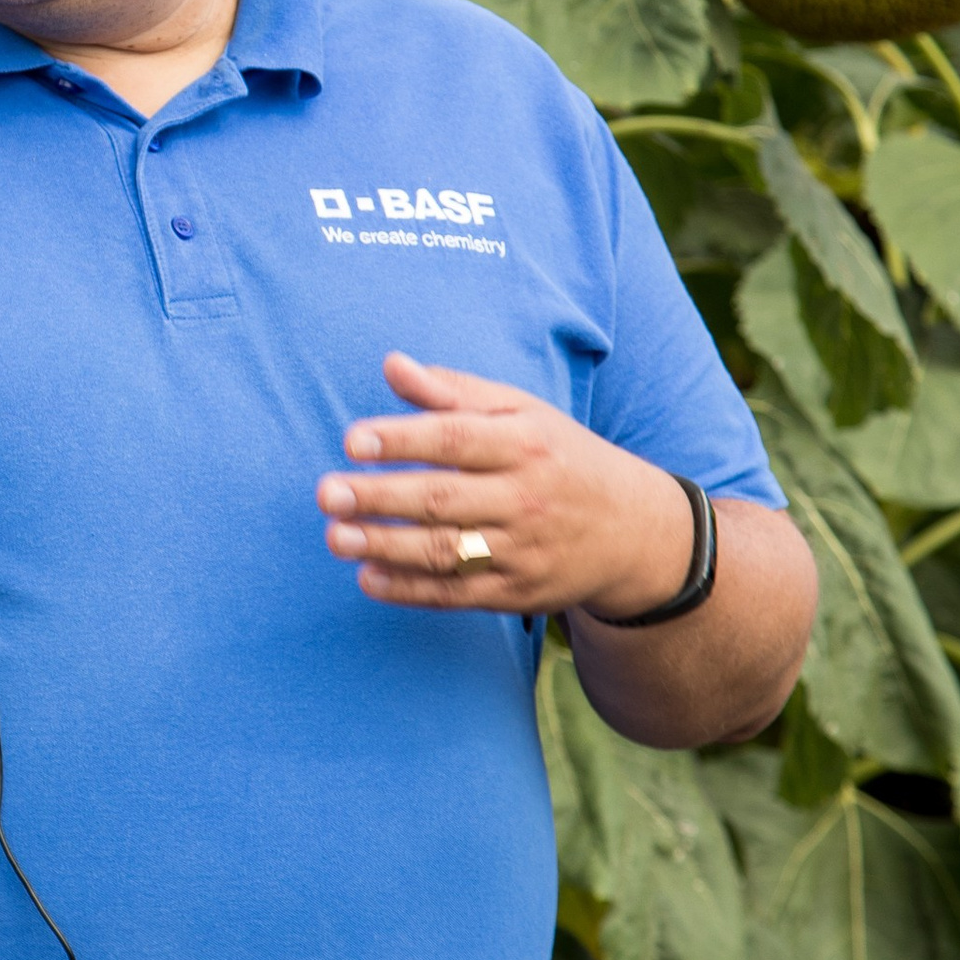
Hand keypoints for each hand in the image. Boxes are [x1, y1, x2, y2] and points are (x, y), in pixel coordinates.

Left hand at [315, 356, 694, 617]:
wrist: (633, 530)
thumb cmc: (558, 456)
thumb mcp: (520, 413)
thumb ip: (452, 391)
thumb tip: (391, 364)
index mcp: (524, 443)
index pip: (455, 438)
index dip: (402, 439)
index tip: (352, 440)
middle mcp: (525, 497)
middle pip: (443, 498)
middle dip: (380, 497)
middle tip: (326, 493)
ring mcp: (522, 550)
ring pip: (445, 551)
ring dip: (386, 546)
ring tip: (336, 536)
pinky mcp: (517, 593)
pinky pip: (456, 594)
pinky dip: (410, 590)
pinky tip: (367, 579)